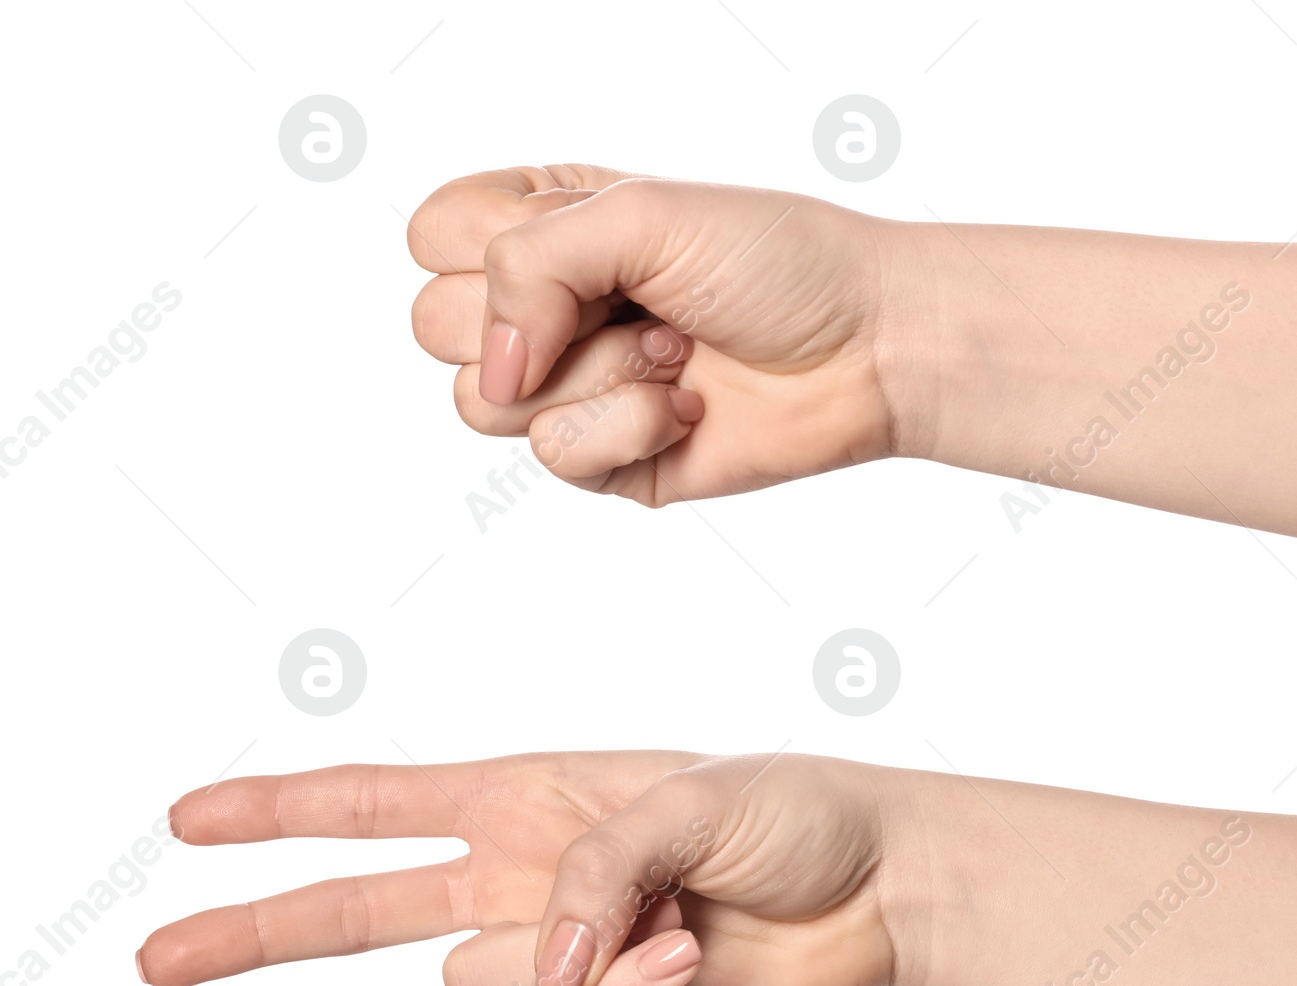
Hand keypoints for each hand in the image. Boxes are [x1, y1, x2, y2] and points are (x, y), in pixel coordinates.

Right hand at [135, 751, 902, 985]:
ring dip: (566, 958)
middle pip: (354, 913)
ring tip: (674, 914)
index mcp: (519, 798)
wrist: (871, 890)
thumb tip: (531, 970)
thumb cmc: (786, 810)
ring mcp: (554, 955)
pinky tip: (690, 956)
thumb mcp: (682, 798)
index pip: (371, 804)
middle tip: (155, 956)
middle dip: (254, 930)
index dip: (276, 812)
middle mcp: (517, 878)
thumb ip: (588, 875)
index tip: (187, 822)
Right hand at [408, 165, 908, 503]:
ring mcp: (567, 389)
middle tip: (627, 301)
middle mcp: (544, 308)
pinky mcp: (601, 460)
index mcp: (542, 226)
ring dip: (595, 373)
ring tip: (672, 351)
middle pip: (437, 327)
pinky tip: (686, 405)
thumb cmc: (773, 260)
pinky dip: (629, 426)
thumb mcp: (640, 214)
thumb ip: (531, 262)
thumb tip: (494, 367)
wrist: (865, 349)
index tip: (579, 239)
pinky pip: (555, 457)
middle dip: (537, 316)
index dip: (484, 246)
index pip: (431, 236)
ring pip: (485, 404)